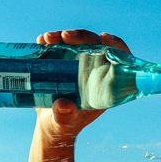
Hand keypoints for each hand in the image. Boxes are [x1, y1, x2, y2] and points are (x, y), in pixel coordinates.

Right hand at [34, 29, 130, 143]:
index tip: (104, 38)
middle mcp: (95, 69)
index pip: (119, 60)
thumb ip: (66, 116)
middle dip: (82, 37)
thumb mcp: (65, 123)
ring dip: (63, 36)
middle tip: (65, 36)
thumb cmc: (64, 124)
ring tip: (47, 38)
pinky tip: (41, 40)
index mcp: (105, 83)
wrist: (49, 122)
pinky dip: (51, 40)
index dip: (116, 46)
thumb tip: (64, 106)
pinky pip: (59, 45)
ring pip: (76, 42)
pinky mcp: (63, 60)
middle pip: (96, 45)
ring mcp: (79, 62)